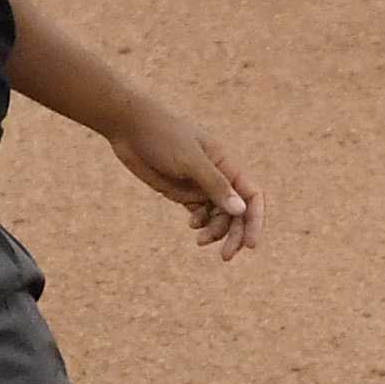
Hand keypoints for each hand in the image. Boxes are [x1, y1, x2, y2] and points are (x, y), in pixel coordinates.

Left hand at [109, 107, 265, 260]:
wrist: (129, 128)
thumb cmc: (163, 137)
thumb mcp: (190, 160)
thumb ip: (215, 185)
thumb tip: (241, 210)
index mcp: (229, 164)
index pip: (253, 196)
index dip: (255, 221)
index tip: (250, 244)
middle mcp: (220, 176)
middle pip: (238, 212)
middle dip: (234, 234)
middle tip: (226, 256)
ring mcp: (202, 186)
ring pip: (220, 217)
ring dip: (215, 231)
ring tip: (200, 240)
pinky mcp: (184, 192)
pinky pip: (201, 214)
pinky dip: (200, 224)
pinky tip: (192, 225)